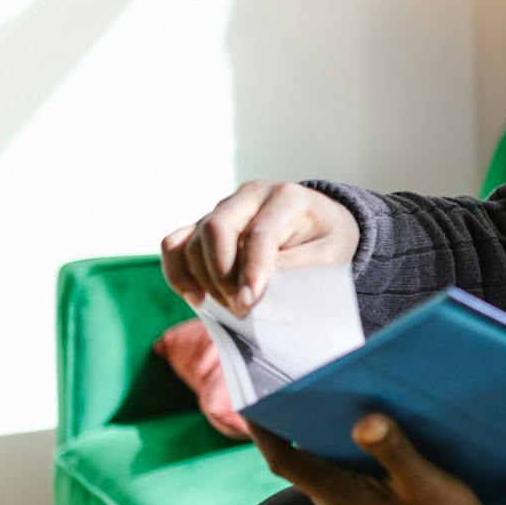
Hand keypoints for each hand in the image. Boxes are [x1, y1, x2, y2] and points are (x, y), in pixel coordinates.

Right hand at [161, 180, 360, 316]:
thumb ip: (296, 267)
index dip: (251, 271)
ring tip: (230, 307)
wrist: (321, 225)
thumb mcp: (329, 256)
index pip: (259, 234)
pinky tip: (197, 299)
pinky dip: (178, 273)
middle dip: (222, 276)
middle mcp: (250, 196)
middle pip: (216, 229)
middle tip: (241, 308)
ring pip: (193, 240)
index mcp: (286, 197)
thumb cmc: (327, 241)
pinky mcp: (205, 225)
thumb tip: (255, 288)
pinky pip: (175, 245)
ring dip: (204, 280)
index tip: (249, 304)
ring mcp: (223, 209)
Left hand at [248, 413, 488, 504]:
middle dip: (303, 430)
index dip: (264, 431)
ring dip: (330, 449)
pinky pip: (345, 492)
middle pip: (304, 466)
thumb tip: (363, 420)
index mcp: (342, 501)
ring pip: (326, 479)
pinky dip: (349, 468)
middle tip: (313, 390)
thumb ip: (393, 450)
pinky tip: (374, 454)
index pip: (285, 462)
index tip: (252, 402)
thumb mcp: (427, 485)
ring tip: (346, 412)